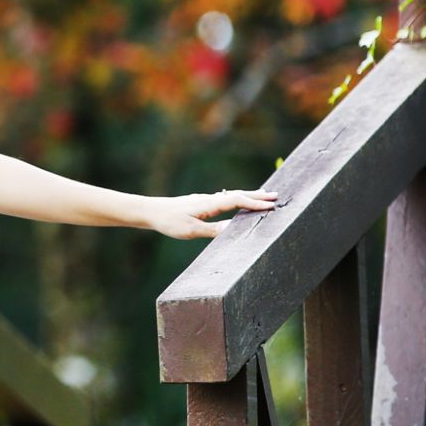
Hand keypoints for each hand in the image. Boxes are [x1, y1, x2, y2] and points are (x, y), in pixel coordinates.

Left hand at [145, 189, 280, 240]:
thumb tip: (234, 229)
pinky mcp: (199, 203)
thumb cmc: (169, 221)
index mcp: (209, 204)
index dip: (255, 203)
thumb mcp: (192, 230)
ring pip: (231, 195)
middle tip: (276, 195)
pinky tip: (235, 200)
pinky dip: (236, 198)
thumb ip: (213, 230)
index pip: (237, 201)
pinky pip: (224, 198)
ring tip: (262, 195)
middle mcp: (209, 199)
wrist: (150, 211)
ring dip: (247, 195)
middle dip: (257, 195)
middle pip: (237, 194)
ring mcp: (204, 200)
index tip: (272, 206)